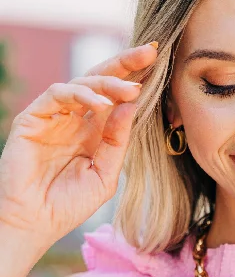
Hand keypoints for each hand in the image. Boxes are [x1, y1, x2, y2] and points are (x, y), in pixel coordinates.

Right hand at [0, 42, 157, 248]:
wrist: (35, 223)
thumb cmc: (68, 205)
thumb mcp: (105, 176)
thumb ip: (117, 143)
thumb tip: (132, 106)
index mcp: (93, 132)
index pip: (116, 98)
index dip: (135, 78)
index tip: (160, 63)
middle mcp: (74, 119)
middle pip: (100, 80)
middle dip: (125, 64)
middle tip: (150, 53)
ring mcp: (53, 116)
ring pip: (81, 83)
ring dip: (108, 83)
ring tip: (131, 91)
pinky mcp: (33, 118)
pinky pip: (57, 94)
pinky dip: (80, 95)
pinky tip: (101, 105)